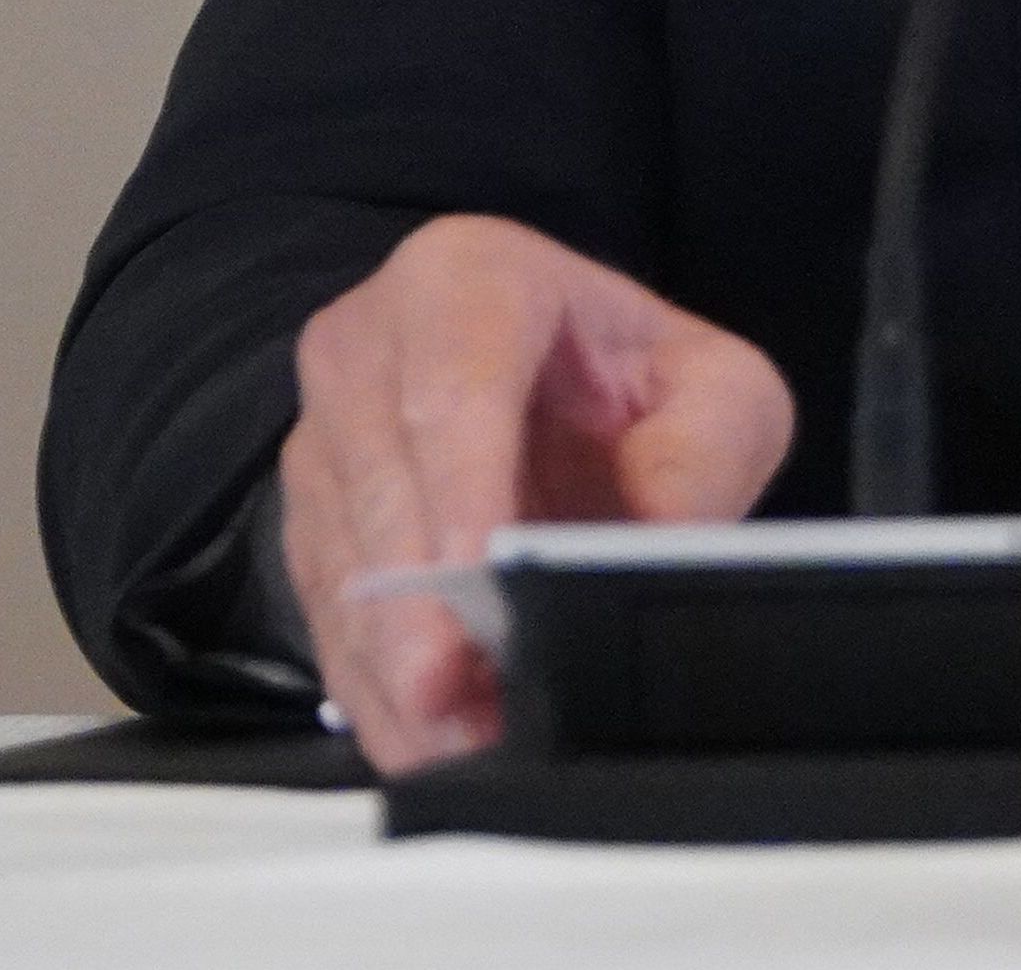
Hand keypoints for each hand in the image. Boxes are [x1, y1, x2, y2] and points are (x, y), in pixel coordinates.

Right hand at [280, 215, 792, 772]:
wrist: (560, 388)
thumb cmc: (634, 378)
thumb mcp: (714, 387)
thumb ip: (702, 454)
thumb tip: (654, 550)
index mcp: (465, 278)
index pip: (456, 385)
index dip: (462, 485)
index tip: (475, 574)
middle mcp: (366, 349)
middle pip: (383, 485)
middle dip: (421, 604)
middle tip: (459, 698)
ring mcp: (321, 440)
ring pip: (342, 564)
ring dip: (395, 664)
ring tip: (456, 741)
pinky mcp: (306, 528)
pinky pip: (324, 618)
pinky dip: (376, 687)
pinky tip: (422, 740)